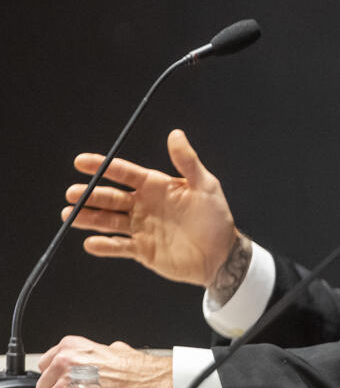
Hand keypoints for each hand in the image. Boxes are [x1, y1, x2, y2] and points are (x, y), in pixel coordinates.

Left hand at [36, 335, 174, 387]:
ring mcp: (67, 386)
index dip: (56, 376)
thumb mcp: (116, 349)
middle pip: (43, 387)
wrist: (154, 385)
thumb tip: (94, 359)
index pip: (45, 365)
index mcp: (73, 347)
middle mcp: (66, 363)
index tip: (65, 382)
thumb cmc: (140, 371)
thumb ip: (96, 354)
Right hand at [64, 129, 239, 286]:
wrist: (222, 254)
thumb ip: (188, 162)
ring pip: (109, 221)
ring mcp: (141, 228)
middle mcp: (144, 205)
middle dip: (90, 195)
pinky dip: (104, 246)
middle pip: (111, 197)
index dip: (103, 166)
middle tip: (71, 193)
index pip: (125, 173)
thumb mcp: (205, 186)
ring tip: (69, 215)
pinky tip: (90, 243)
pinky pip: (118, 247)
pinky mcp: (142, 250)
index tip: (80, 161)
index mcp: (156, 186)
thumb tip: (175, 134)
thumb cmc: (216, 216)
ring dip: (88, 218)